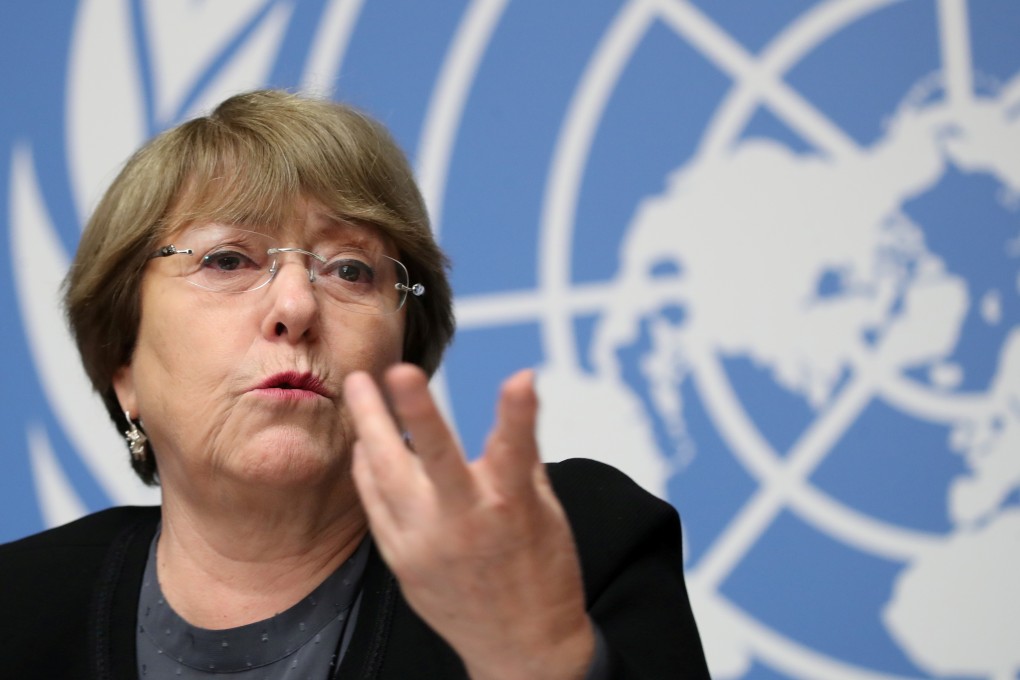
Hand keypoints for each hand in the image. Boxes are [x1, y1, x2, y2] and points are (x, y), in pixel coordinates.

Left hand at [343, 364, 594, 679]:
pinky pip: (375, 504)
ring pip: (386, 475)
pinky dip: (368, 470)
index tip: (520, 378)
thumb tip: (513, 413)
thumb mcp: (545, 512)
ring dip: (370, 428)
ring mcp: (426, 544)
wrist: (521, 647)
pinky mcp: (402, 561)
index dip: (519, 411)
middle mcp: (465, 525)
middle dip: (413, 410)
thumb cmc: (542, 574)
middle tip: (391, 369)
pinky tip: (365, 444)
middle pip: (433, 457)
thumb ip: (519, 462)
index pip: (517, 450)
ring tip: (358, 390)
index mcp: (511, 510)